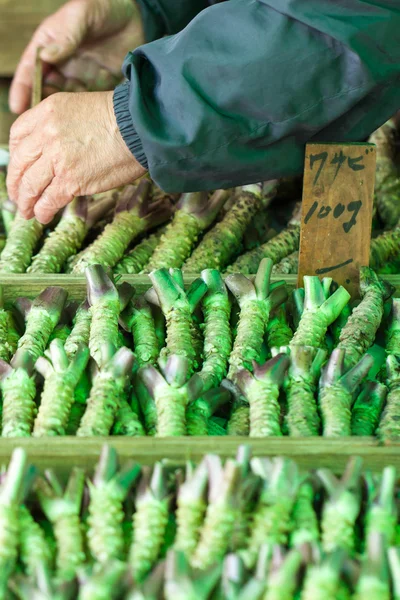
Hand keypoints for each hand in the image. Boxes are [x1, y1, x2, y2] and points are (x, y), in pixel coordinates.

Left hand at [7, 91, 145, 223]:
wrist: (139, 129)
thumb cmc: (119, 119)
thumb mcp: (79, 108)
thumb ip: (59, 125)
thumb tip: (52, 149)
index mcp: (47, 113)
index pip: (18, 136)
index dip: (15, 157)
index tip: (20, 169)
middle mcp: (47, 134)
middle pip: (20, 163)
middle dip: (16, 184)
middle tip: (18, 196)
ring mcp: (57, 158)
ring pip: (30, 185)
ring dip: (26, 202)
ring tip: (27, 212)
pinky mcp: (71, 180)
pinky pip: (49, 199)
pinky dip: (43, 211)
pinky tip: (43, 216)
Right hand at [9, 0, 143, 113]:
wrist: (137, 18)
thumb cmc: (104, 8)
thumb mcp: (82, 14)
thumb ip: (66, 35)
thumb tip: (47, 56)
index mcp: (50, 45)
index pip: (30, 69)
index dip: (23, 89)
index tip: (17, 107)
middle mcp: (62, 65)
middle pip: (46, 90)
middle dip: (42, 107)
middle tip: (42, 124)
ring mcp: (80, 77)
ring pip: (66, 102)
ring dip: (64, 114)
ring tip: (64, 126)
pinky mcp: (98, 87)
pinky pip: (88, 104)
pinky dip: (86, 113)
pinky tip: (86, 122)